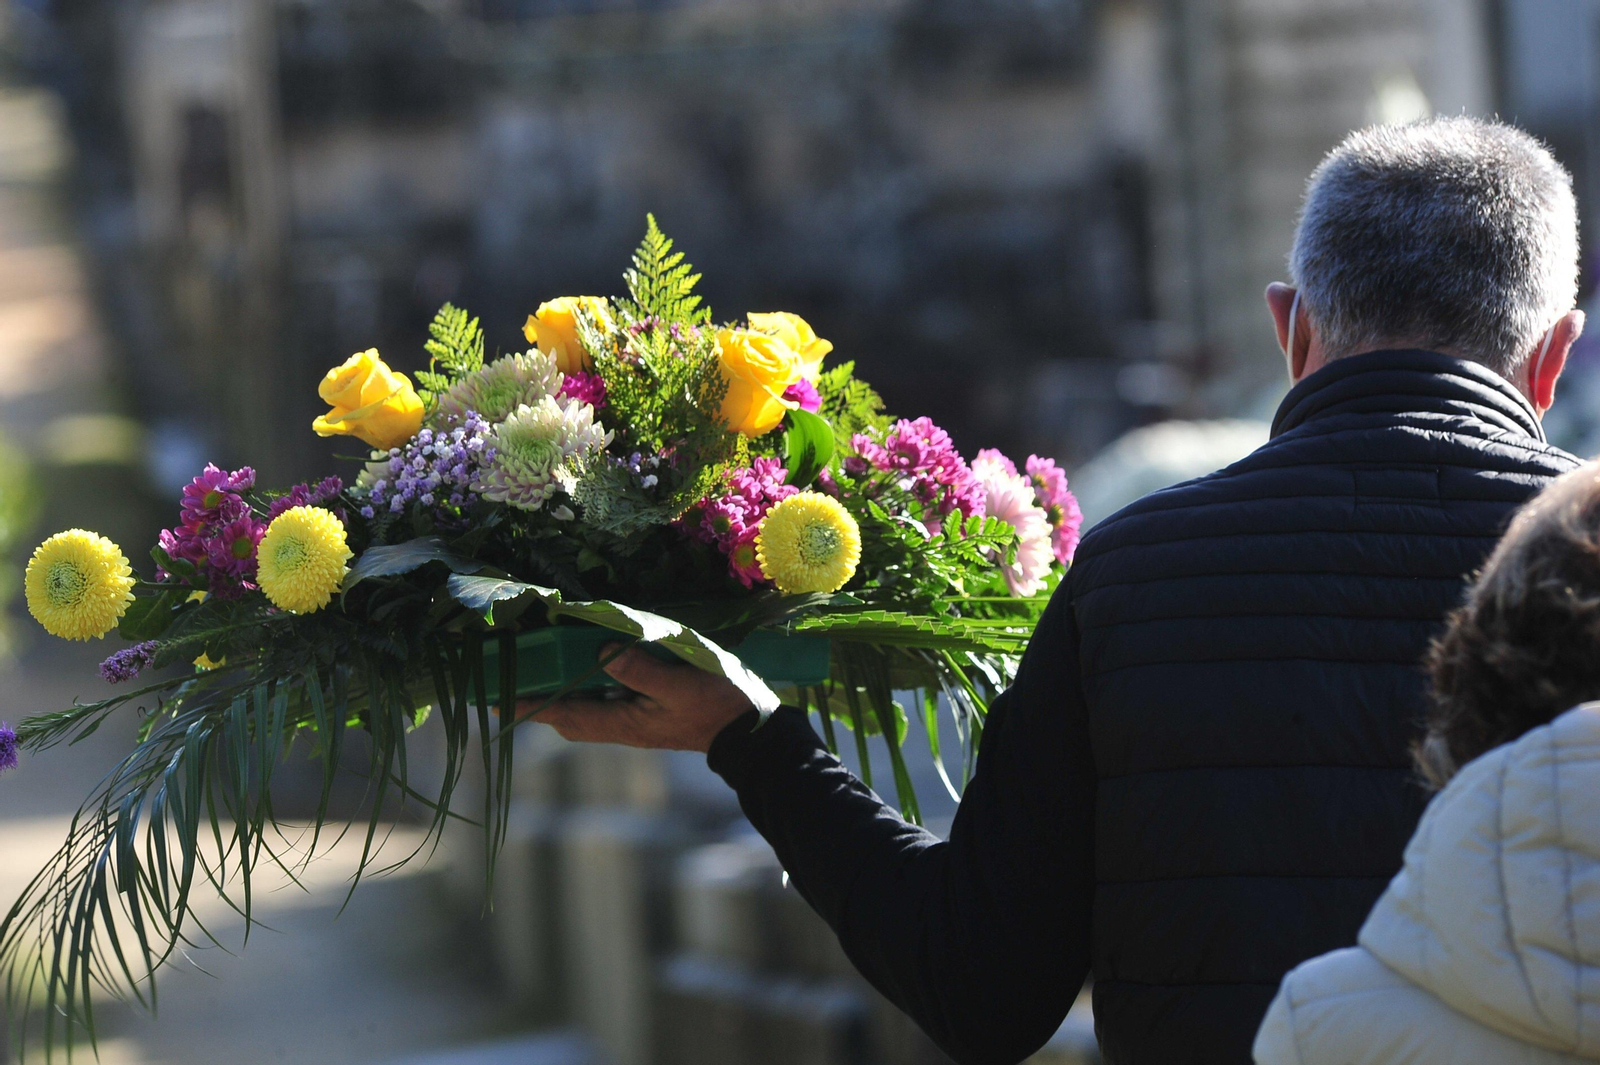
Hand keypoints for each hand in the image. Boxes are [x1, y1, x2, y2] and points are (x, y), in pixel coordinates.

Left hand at [516, 644, 754, 752]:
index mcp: (623, 723)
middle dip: (538, 703)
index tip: (495, 699)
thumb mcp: (679, 684)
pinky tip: (589, 670)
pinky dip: (587, 691)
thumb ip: (640, 670)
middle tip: (512, 681)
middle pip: (568, 718)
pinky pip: (605, 706)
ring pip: (585, 713)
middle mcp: (622, 727)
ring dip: (561, 697)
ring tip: (540, 674)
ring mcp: (634, 724)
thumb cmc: (715, 706)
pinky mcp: (646, 717)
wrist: (748, 733)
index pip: (564, 714)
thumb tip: (602, 653)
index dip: (529, 705)